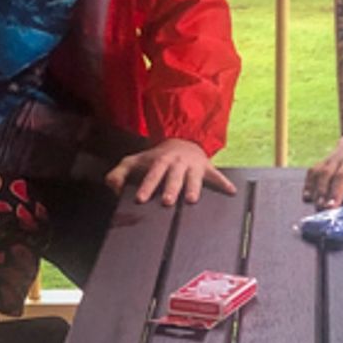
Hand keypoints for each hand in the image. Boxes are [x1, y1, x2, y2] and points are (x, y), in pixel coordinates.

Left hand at [106, 138, 236, 206]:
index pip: (152, 174)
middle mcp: (177, 163)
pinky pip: (217, 176)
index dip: (146, 186)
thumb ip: (120, 173)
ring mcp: (194, 166)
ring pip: (194, 177)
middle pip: (173, 176)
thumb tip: (111, 187)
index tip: (141, 199)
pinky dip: (225, 183)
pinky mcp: (208, 169)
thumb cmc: (156, 158)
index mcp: (160, 161)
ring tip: (191, 200)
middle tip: (167, 202)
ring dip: (193, 188)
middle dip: (170, 188)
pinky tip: (231, 192)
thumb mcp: (136, 161)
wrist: (184, 141)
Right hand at [304, 130, 342, 206]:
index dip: (336, 191)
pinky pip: (313, 170)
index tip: (332, 205)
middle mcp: (341, 157)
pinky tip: (307, 196)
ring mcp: (331, 157)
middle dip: (322, 192)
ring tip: (313, 203)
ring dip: (314, 189)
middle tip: (320, 207)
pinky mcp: (325, 160)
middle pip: (327, 174)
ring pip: (318, 171)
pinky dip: (309, 183)